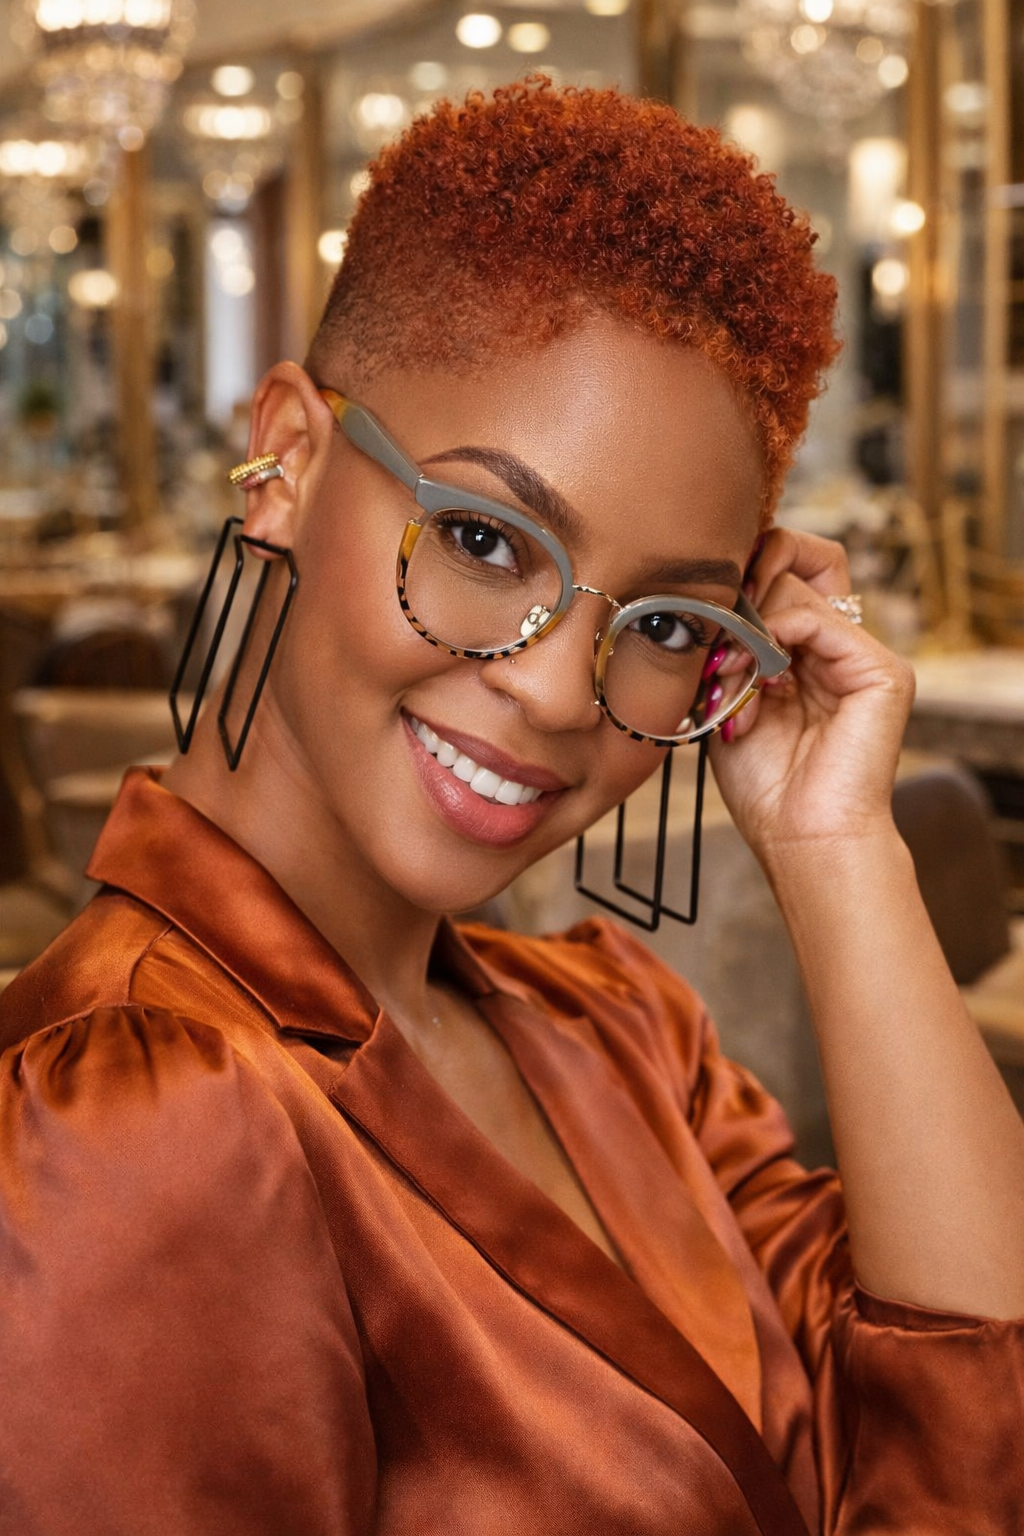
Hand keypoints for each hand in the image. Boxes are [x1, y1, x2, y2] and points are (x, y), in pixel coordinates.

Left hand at [708, 528, 915, 863]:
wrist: (802, 839)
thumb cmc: (765, 786)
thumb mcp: (731, 701)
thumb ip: (730, 647)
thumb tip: (710, 596)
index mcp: (808, 654)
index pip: (777, 577)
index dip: (736, 585)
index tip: (700, 618)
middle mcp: (839, 648)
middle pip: (787, 567)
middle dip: (737, 601)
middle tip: (715, 652)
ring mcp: (862, 656)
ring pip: (795, 582)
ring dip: (747, 629)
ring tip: (731, 680)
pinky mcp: (882, 669)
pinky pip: (815, 615)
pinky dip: (772, 636)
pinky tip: (757, 679)